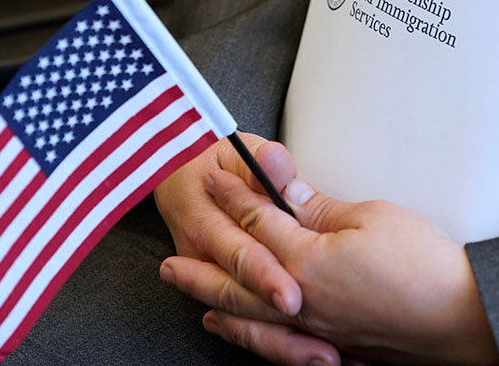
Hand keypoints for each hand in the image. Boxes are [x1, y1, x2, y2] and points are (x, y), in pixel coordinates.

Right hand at [155, 134, 339, 363]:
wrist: (175, 176)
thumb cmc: (211, 163)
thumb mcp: (233, 153)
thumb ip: (258, 162)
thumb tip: (275, 160)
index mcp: (203, 220)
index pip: (238, 252)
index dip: (267, 275)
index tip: (294, 296)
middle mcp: (201, 256)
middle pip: (241, 297)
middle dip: (282, 326)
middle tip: (323, 346)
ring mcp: (207, 277)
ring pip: (242, 320)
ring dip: (282, 343)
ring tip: (323, 356)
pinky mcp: (219, 289)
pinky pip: (245, 324)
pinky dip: (275, 343)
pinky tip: (308, 353)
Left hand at [162, 160, 498, 363]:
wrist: (467, 323)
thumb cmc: (425, 269)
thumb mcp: (369, 218)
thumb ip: (313, 205)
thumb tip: (276, 179)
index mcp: (307, 262)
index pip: (256, 222)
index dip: (232, 196)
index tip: (212, 177)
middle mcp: (300, 300)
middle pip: (234, 277)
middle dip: (197, 264)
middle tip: (166, 258)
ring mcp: (312, 329)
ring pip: (244, 315)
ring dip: (209, 299)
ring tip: (183, 289)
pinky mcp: (329, 347)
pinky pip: (273, 344)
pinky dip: (244, 336)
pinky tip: (231, 329)